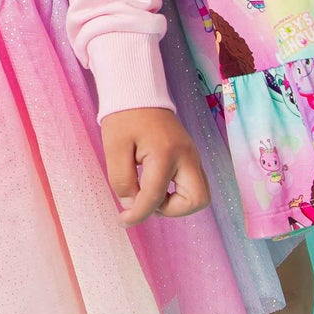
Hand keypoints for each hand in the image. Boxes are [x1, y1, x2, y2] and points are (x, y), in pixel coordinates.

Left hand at [101, 106, 209, 224]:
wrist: (138, 93)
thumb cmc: (124, 118)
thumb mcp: (113, 148)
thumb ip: (121, 180)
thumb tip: (132, 204)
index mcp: (166, 153)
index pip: (155, 197)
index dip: (138, 214)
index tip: (124, 220)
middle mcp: (187, 156)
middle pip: (197, 200)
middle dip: (172, 210)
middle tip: (147, 201)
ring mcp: (193, 156)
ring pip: (199, 195)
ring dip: (176, 203)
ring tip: (149, 192)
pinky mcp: (191, 157)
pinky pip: (194, 184)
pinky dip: (178, 193)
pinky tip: (156, 186)